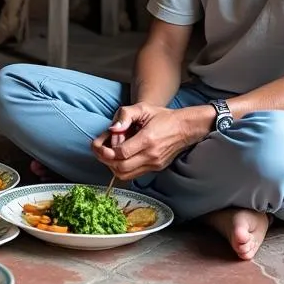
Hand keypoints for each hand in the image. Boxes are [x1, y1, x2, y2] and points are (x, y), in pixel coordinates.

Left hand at [91, 104, 209, 180]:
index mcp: (148, 139)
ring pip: (126, 175)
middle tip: (99, 150)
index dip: (107, 150)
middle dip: (105, 160)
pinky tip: (119, 157)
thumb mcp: (143, 108)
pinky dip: (122, 168)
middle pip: (121, 167)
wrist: (185, 128)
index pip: (121, 153)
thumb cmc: (162, 116)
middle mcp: (151, 155)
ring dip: (112, 166)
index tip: (100, 143)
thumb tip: (113, 129)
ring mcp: (154, 164)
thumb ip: (125, 115)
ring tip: (108, 154)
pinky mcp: (155, 168)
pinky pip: (133, 174)